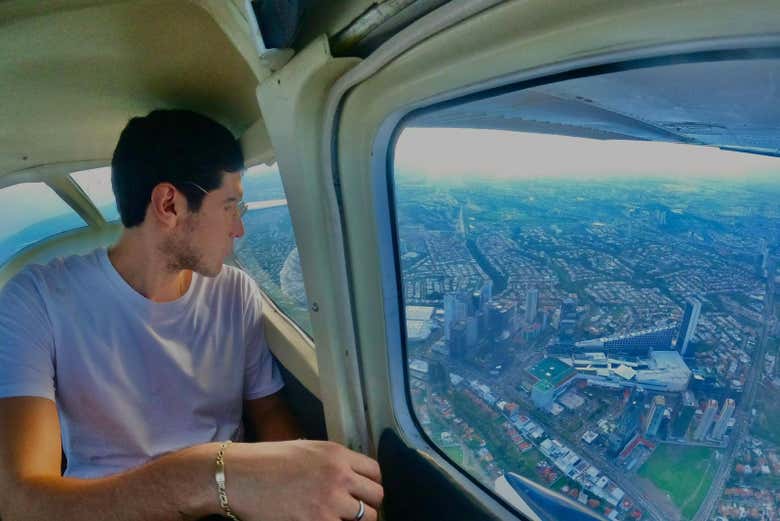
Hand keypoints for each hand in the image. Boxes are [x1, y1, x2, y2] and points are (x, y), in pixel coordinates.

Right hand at [225, 440, 382, 520]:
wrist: (239, 476)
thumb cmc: (267, 461)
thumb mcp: (307, 449)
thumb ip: (333, 462)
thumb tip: (351, 477)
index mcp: (337, 454)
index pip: (376, 472)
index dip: (370, 485)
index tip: (362, 493)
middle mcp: (339, 477)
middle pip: (377, 497)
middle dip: (368, 505)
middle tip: (353, 510)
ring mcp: (329, 503)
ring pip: (366, 518)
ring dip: (353, 520)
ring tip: (336, 517)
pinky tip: (322, 520)